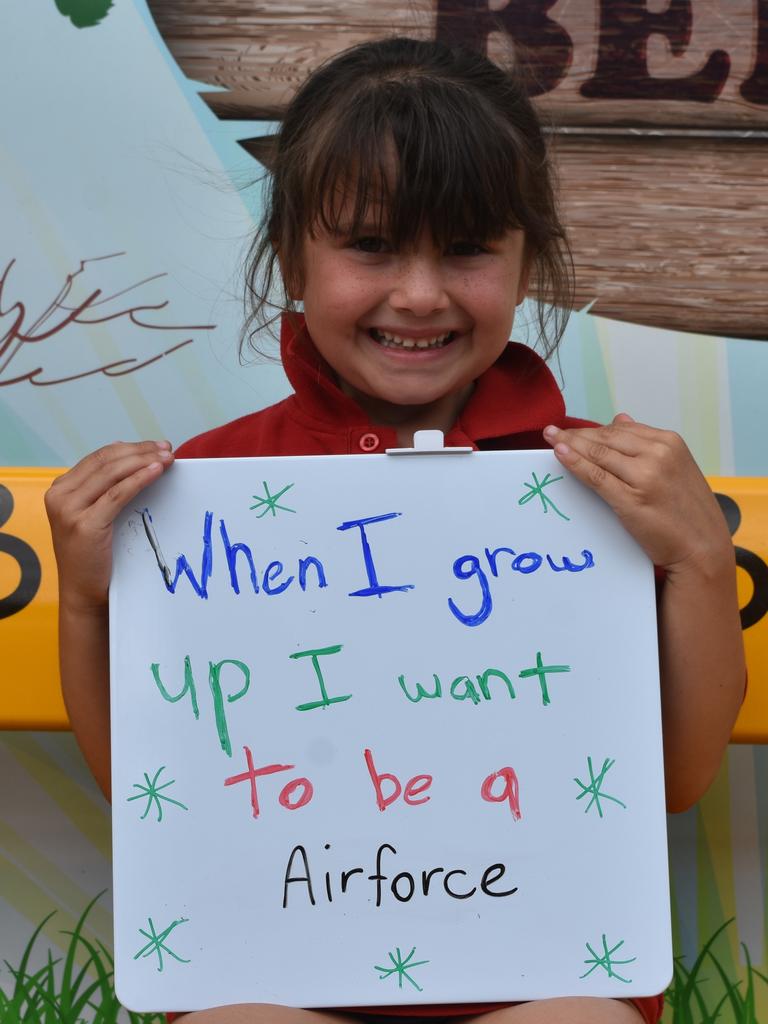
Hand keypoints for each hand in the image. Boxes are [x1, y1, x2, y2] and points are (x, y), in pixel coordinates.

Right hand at [45, 441, 173, 610]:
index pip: (99, 457)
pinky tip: (156, 472)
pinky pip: (118, 494)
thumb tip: (135, 458)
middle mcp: (59, 495)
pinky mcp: (85, 524)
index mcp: (60, 488)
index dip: (131, 448)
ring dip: (143, 461)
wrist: (84, 592)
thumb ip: (104, 490)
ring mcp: (69, 510)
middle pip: (106, 460)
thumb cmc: (95, 554)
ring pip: (112, 473)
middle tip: (168, 449)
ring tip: (167, 458)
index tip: (157, 446)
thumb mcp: (94, 515)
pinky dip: (139, 479)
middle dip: (141, 451)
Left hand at [543, 415, 731, 574]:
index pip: (621, 430)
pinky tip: (560, 455)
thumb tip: (620, 419)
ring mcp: (645, 476)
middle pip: (607, 439)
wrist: (703, 549)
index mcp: (670, 443)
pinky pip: (596, 477)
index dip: (592, 430)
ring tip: (550, 439)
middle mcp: (659, 454)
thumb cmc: (687, 511)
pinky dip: (575, 464)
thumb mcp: (676, 467)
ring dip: (570, 445)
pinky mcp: (632, 500)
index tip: (572, 431)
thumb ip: (647, 443)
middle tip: (552, 432)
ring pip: (598, 454)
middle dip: (577, 435)